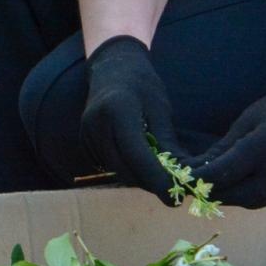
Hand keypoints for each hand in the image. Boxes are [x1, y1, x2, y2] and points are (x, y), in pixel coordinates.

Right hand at [80, 35, 186, 196]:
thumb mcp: (160, 108)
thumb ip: (165, 142)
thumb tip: (180, 176)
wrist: (112, 67)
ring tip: (158, 175)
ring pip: (115, 169)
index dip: (156, 180)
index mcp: (117, 111)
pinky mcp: (84, 141)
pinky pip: (106, 164)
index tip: (175, 198)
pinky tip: (139, 164)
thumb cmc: (141, 84)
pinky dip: (125, 169)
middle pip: (124, 168)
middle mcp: (96, 124)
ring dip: (137, 177)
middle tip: (172, 190)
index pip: (137, 156)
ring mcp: (86, 133)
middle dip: (148, 183)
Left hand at [185, 66, 265, 207]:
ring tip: (221, 187)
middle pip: (242, 196)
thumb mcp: (246, 122)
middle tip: (199, 190)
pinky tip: (251, 184)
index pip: (226, 172)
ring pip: (258, 201)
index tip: (183, 182)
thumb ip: (222, 150)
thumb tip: (193, 170)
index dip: (202, 180)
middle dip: (218, 195)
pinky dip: (259, 195)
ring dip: (238, 196)